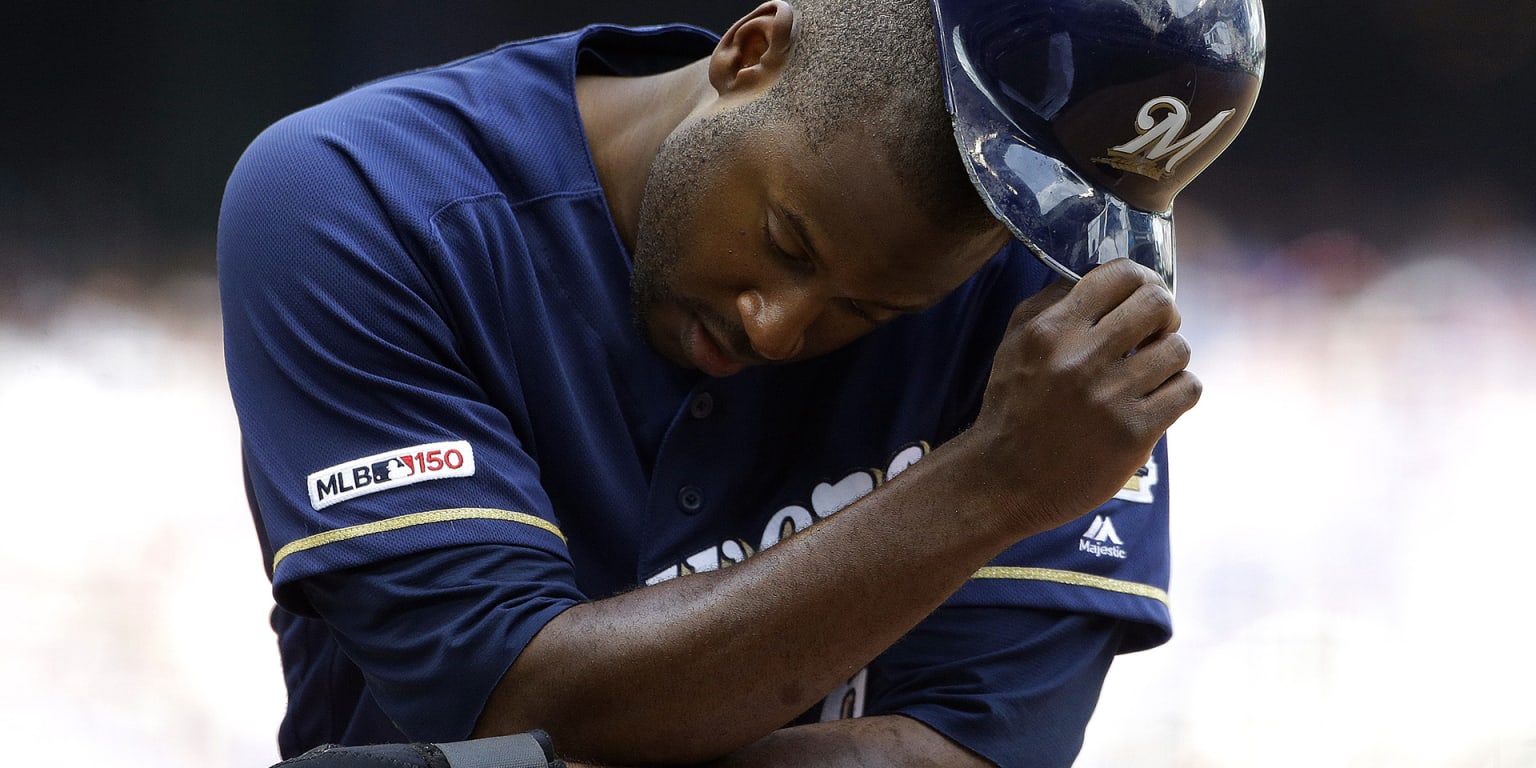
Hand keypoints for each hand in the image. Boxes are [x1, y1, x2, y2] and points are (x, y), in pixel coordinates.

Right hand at [964, 258, 1199, 535]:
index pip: (1121, 274)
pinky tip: (1158, 400)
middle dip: (1165, 316)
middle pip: (1159, 304)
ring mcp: (1109, 396)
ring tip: (1151, 374)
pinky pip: (1187, 389)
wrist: (1004, 480)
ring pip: (1179, 348)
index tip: (1142, 298)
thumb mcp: (1014, 344)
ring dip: (1170, 358)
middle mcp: (1080, 358)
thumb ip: (1052, 302)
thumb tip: (1103, 276)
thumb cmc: (1013, 408)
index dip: (1143, 280)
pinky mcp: (1134, 433)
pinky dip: (1179, 391)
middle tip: (1155, 334)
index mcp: (1050, 330)